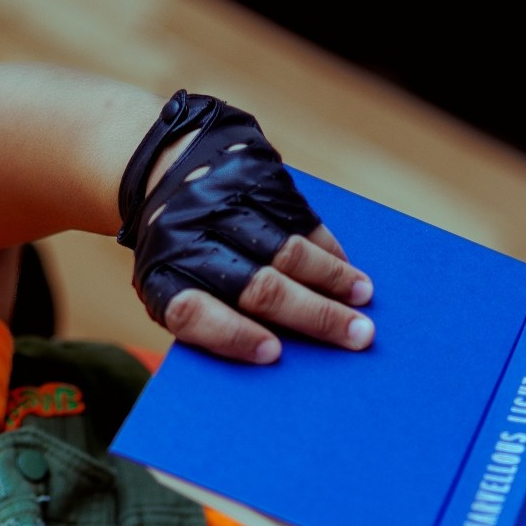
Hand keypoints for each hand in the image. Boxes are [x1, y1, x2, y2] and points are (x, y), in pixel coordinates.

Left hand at [120, 90, 374, 364]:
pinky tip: (347, 267)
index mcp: (164, 278)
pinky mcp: (253, 178)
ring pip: (289, 250)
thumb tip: (273, 356)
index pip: (195, 314)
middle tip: (358, 337)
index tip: (274, 354)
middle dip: (315, 316)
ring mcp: (226, 206)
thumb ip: (206, 321)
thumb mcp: (166, 287)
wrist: (162, 169)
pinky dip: (328, 247)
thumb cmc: (176, 253)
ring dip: (332, 278)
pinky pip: (300, 217)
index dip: (234, 337)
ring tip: (363, 299)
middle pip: (260, 288)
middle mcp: (192, 239)